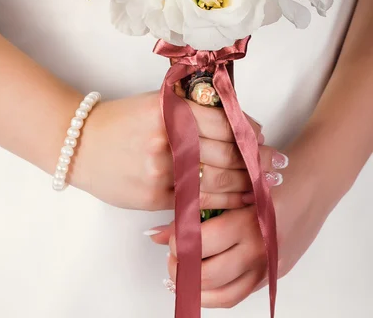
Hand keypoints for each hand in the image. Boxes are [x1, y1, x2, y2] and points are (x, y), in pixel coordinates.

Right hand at [71, 91, 264, 210]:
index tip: (261, 136)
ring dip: (247, 181)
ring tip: (265, 181)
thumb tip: (234, 124)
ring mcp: (161, 169)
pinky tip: (240, 198)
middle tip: (275, 162)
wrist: (81, 144)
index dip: (249, 131)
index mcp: (169, 109)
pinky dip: (224, 201)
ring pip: (217, 179)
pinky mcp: (156, 195)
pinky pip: (198, 200)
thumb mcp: (155, 103)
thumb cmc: (122, 120)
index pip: (223, 121)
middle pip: (226, 152)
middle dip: (256, 159)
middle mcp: (167, 137)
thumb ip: (190, 110)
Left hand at [159, 144, 327, 308]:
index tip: (168, 236)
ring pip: (223, 294)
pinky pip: (240, 295)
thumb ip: (198, 205)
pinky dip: (216, 294)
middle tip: (172, 256)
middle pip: (209, 274)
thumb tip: (156, 233)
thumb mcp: (236, 183)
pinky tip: (202, 283)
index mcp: (250, 221)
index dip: (178, 242)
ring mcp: (269, 266)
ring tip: (181, 272)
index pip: (201, 243)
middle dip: (182, 268)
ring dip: (196, 288)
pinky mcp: (274, 274)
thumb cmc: (274, 175)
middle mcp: (261, 249)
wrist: (314, 183)